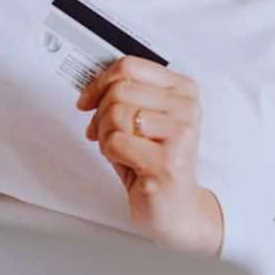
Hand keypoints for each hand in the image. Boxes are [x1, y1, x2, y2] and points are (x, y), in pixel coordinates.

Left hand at [75, 56, 222, 255]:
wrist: (176, 208)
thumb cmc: (157, 163)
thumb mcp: (145, 120)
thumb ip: (126, 96)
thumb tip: (90, 85)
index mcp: (183, 91)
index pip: (130, 66)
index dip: (100, 82)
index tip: (87, 99)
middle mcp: (187, 109)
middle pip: (120, 90)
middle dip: (99, 113)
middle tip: (100, 132)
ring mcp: (180, 135)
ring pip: (116, 114)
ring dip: (104, 134)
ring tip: (116, 148)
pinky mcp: (167, 161)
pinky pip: (116, 142)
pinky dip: (110, 152)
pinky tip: (125, 161)